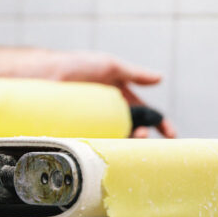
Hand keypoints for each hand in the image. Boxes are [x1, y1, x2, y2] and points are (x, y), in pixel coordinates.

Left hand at [48, 51, 176, 138]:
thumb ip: (134, 73)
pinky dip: (108, 150)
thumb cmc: (77, 66)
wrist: (46, 74)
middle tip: (145, 137)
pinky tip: (112, 150)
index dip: (160, 123)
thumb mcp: (110, 66)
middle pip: (134, 128)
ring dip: (128, 142)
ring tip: (131, 139)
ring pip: (118, 139)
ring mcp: (97, 123)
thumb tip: (160, 78)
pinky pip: (99, 144)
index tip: (171, 135)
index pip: (145, 112)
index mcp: (119, 97)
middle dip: (144, 135)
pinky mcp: (82, 132)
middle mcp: (110, 112)